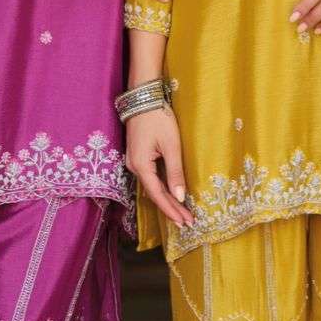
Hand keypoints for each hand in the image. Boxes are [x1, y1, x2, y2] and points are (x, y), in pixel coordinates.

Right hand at [125, 106, 192, 227]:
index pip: (157, 195)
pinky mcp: (137, 155)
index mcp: (141, 165)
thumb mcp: (171, 145)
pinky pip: (149, 178)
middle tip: (186, 222)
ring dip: (166, 200)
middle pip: (153, 194)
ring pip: (151, 186)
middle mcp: (133, 166)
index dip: (171, 210)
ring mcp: (133, 161)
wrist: (143, 97)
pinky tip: (170, 194)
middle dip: (170, 209)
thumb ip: (175, 172)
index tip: (185, 222)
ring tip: (181, 213)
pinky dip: (161, 188)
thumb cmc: (158, 118)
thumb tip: (180, 197)